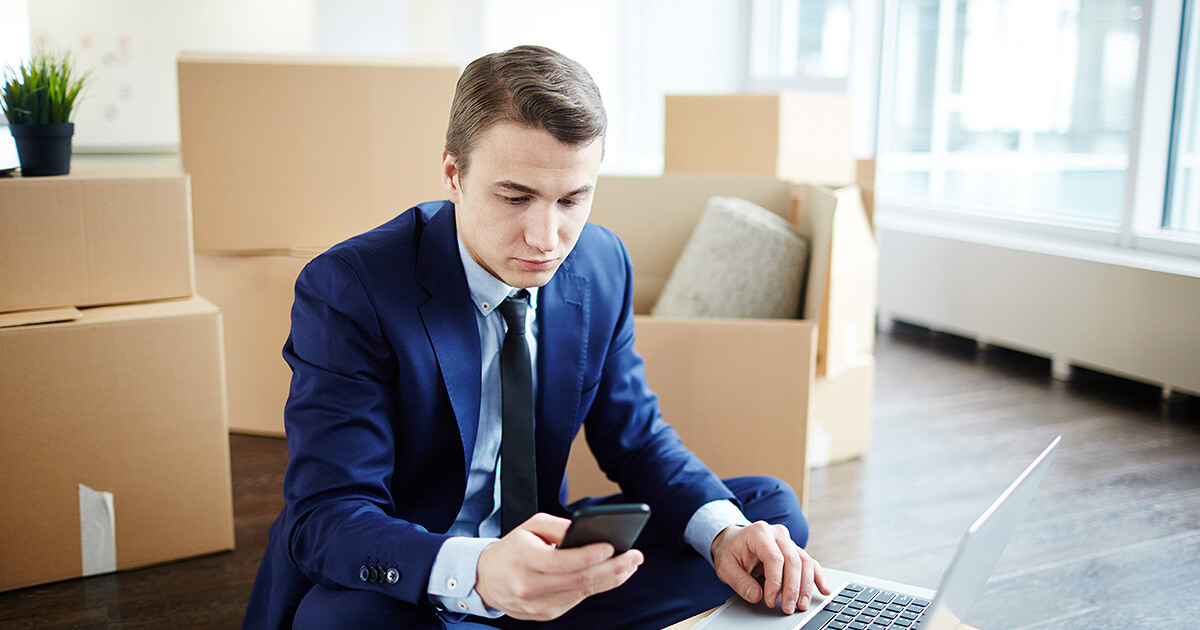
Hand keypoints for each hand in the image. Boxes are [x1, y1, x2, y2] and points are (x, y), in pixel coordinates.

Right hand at [475, 513, 643, 620]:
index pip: (563, 561)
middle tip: (635, 557)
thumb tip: (588, 531)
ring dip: (611, 579)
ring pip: (583, 592)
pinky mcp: (545, 614)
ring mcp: (538, 605)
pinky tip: (610, 576)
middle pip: (580, 580)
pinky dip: (595, 587)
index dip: (590, 555)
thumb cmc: (512, 549)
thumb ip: (559, 526)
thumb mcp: (530, 526)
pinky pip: (576, 600)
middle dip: (613, 568)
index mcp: (524, 560)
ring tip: (630, 565)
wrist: (485, 579)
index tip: (612, 546)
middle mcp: (530, 587)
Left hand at [710, 521, 831, 614]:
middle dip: (793, 588)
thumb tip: (757, 596)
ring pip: (805, 562)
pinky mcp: (794, 550)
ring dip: (806, 585)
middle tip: (789, 608)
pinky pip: (809, 562)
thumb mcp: (725, 567)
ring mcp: (788, 540)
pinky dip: (817, 577)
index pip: (775, 558)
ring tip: (802, 604)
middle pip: (793, 560)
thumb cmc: (730, 552)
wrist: (733, 541)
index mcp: (759, 533)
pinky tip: (823, 590)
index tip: (771, 600)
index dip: (775, 582)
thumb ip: (740, 582)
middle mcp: (777, 534)